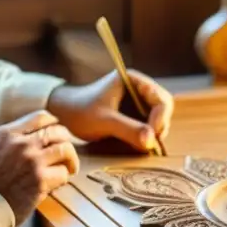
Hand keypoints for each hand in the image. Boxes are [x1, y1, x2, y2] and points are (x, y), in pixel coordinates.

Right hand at [0, 110, 78, 223]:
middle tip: (67, 153)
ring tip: (70, 168)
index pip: (40, 117)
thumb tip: (27, 139)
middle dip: (66, 141)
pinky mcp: (40, 180)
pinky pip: (63, 173)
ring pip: (65, 150)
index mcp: (6, 133)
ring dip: (70, 160)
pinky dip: (63, 178)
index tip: (58, 133)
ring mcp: (32, 161)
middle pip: (58, 131)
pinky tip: (58, 184)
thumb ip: (7, 141)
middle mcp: (20, 143)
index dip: (54, 124)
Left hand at [47, 70, 173, 153]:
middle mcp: (138, 89)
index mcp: (133, 80)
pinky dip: (145, 137)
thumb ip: (129, 129)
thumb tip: (152, 141)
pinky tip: (137, 145)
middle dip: (158, 127)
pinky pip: (147, 126)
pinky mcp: (132, 114)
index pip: (160, 98)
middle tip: (150, 144)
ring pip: (157, 120)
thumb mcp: (105, 121)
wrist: (64, 115)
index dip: (161, 118)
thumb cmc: (81, 112)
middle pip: (162, 109)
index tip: (153, 136)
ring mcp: (136, 102)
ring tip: (141, 146)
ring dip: (152, 134)